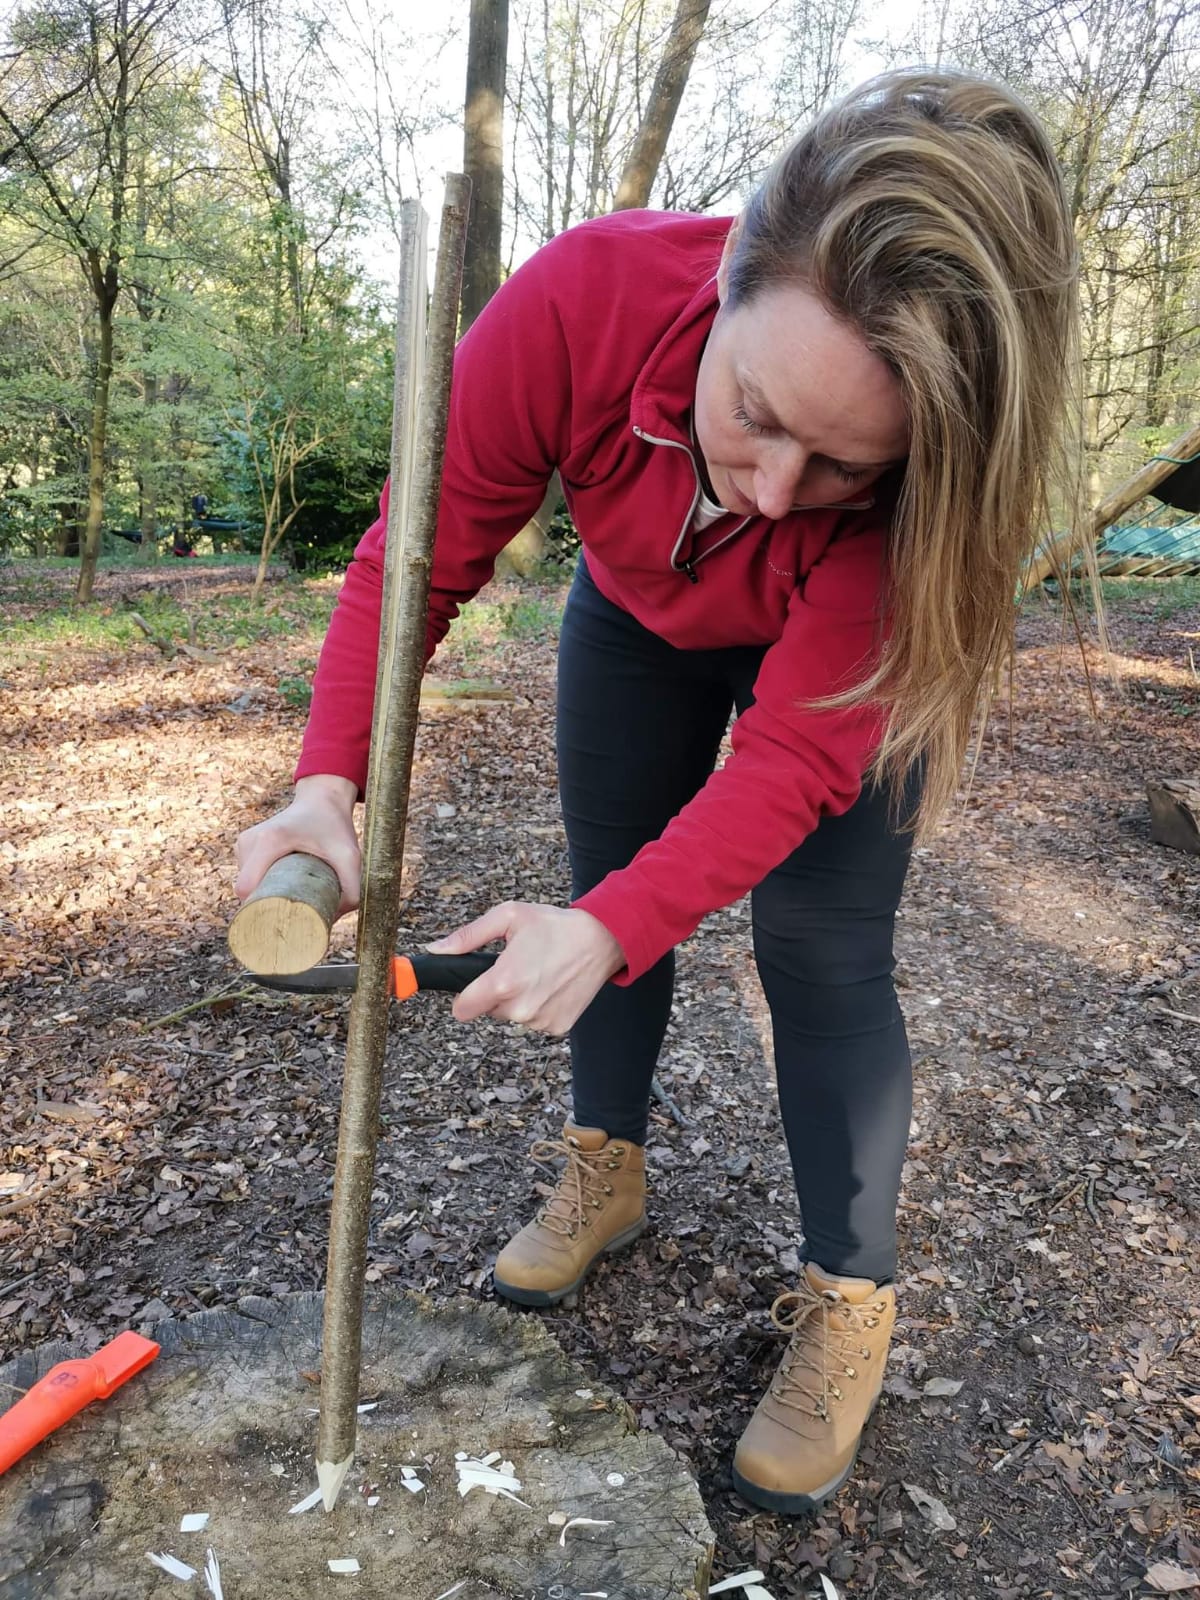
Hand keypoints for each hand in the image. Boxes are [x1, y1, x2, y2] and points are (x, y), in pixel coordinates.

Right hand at [235, 774, 361, 914]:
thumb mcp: (349, 856)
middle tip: (292, 915)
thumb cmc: (334, 826)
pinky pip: (247, 875)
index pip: (247, 889)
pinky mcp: (245, 845)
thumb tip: (333, 920)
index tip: (282, 920)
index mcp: (270, 840)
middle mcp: (251, 840)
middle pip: (246, 891)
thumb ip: (350, 889)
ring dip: (263, 894)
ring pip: (245, 885)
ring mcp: (245, 842)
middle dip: (265, 906)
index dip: (259, 909)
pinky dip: (261, 884)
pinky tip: (280, 885)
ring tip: (289, 897)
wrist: (322, 799)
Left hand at [428, 902, 625, 1035]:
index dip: (464, 996)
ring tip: (539, 973)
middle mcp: (520, 1008)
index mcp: (503, 982)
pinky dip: (539, 1007)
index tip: (474, 986)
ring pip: (512, 1016)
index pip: (462, 1010)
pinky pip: (534, 1021)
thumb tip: (437, 949)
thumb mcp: (508, 917)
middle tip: (518, 967)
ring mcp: (539, 1021)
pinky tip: (552, 985)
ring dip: (518, 1000)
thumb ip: (468, 936)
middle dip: (495, 992)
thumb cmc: (554, 926)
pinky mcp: (557, 1027)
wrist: (601, 940)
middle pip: (488, 1011)